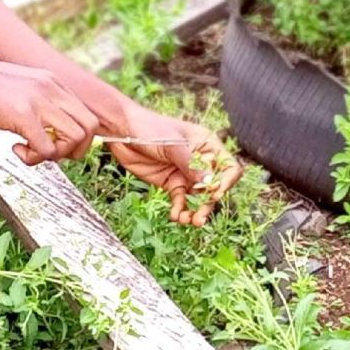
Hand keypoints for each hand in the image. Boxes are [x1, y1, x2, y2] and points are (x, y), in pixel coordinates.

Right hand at [0, 58, 97, 164]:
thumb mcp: (20, 88)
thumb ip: (39, 104)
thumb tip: (49, 131)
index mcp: (53, 82)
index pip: (88, 115)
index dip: (77, 138)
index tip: (55, 144)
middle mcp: (52, 89)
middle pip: (91, 128)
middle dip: (74, 150)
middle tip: (48, 153)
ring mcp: (39, 101)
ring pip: (75, 139)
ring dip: (56, 155)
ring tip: (30, 151)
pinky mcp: (23, 115)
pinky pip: (47, 150)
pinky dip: (34, 158)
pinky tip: (15, 148)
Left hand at [103, 107, 240, 225]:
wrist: (122, 131)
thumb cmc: (150, 127)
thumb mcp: (172, 144)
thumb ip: (191, 164)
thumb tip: (210, 183)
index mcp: (208, 146)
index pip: (228, 168)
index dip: (225, 183)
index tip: (214, 193)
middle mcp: (200, 161)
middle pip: (214, 187)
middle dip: (208, 203)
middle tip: (199, 217)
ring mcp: (186, 173)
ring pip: (198, 198)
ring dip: (195, 211)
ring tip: (187, 221)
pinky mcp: (171, 183)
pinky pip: (181, 200)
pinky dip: (179, 210)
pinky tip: (174, 216)